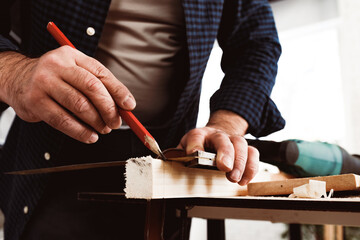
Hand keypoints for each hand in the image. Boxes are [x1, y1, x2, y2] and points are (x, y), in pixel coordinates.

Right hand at [0, 47, 135, 142]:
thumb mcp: (75, 72)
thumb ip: (98, 85)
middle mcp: (58, 65)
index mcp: (73, 56)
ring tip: (104, 129)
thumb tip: (123, 106)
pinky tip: (90, 136)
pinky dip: (80, 132)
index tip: (129, 105)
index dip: (119, 91)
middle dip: (109, 108)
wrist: (17, 79)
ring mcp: (44, 82)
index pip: (102, 73)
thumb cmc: (54, 78)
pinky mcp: (34, 101)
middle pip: (92, 87)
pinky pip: (63, 120)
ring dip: (96, 122)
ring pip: (79, 105)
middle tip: (116, 122)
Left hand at [177, 110, 258, 184]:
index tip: (193, 154)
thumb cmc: (198, 146)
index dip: (194, 145)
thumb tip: (167, 167)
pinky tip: (245, 180)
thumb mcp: (184, 149)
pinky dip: (251, 167)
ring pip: (241, 144)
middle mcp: (216, 135)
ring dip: (240, 162)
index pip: (195, 137)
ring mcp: (232, 139)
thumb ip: (178, 157)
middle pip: (223, 140)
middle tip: (225, 168)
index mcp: (198, 135)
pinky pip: (253, 153)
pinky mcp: (245, 147)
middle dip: (226, 153)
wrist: (215, 134)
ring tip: (235, 179)